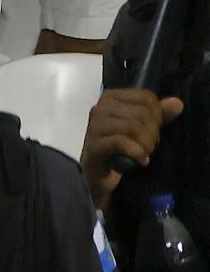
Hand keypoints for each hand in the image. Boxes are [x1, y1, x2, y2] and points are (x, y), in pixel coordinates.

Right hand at [84, 87, 183, 205]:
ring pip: (134, 127)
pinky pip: (122, 143)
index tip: (153, 130)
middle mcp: (101, 107)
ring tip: (145, 154)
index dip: (158, 115)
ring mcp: (95, 125)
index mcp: (112, 98)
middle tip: (149, 146)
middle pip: (142, 113)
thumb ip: (160, 115)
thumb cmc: (122, 148)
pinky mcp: (94, 144)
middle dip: (153, 133)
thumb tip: (177, 103)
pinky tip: (141, 161)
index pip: (146, 97)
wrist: (101, 174)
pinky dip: (137, 153)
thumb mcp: (144, 129)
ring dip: (146, 145)